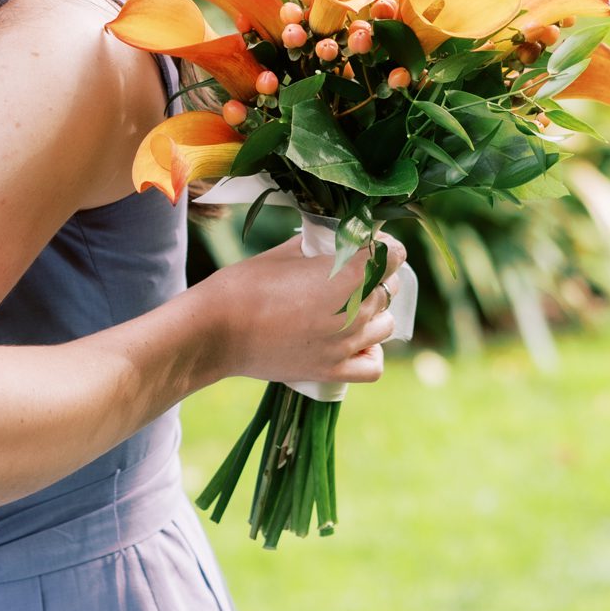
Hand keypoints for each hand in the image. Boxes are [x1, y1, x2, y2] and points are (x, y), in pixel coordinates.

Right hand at [193, 232, 407, 387]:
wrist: (217, 331)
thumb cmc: (244, 285)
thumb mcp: (284, 253)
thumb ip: (317, 247)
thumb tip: (332, 240)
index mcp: (345, 276)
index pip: (392, 255)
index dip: (383, 246)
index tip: (369, 243)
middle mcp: (353, 312)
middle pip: (388, 289)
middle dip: (376, 275)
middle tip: (352, 270)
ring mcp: (344, 345)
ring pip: (386, 325)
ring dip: (374, 311)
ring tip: (350, 304)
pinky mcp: (331, 371)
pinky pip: (373, 366)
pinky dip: (370, 352)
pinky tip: (355, 341)